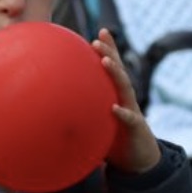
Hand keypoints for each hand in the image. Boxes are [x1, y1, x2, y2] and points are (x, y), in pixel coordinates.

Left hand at [95, 28, 160, 173]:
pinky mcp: (136, 128)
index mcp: (118, 95)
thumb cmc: (115, 139)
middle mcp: (126, 99)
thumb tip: (52, 111)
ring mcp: (132, 111)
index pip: (114, 68)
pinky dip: (122, 113)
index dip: (109, 50)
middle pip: (119, 72)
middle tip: (98, 40)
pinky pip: (129, 119)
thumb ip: (83, 114)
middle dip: (110, 54)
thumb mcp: (98, 123)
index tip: (101, 32)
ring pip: (125, 89)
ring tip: (106, 62)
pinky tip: (114, 108)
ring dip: (116, 74)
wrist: (139, 160)